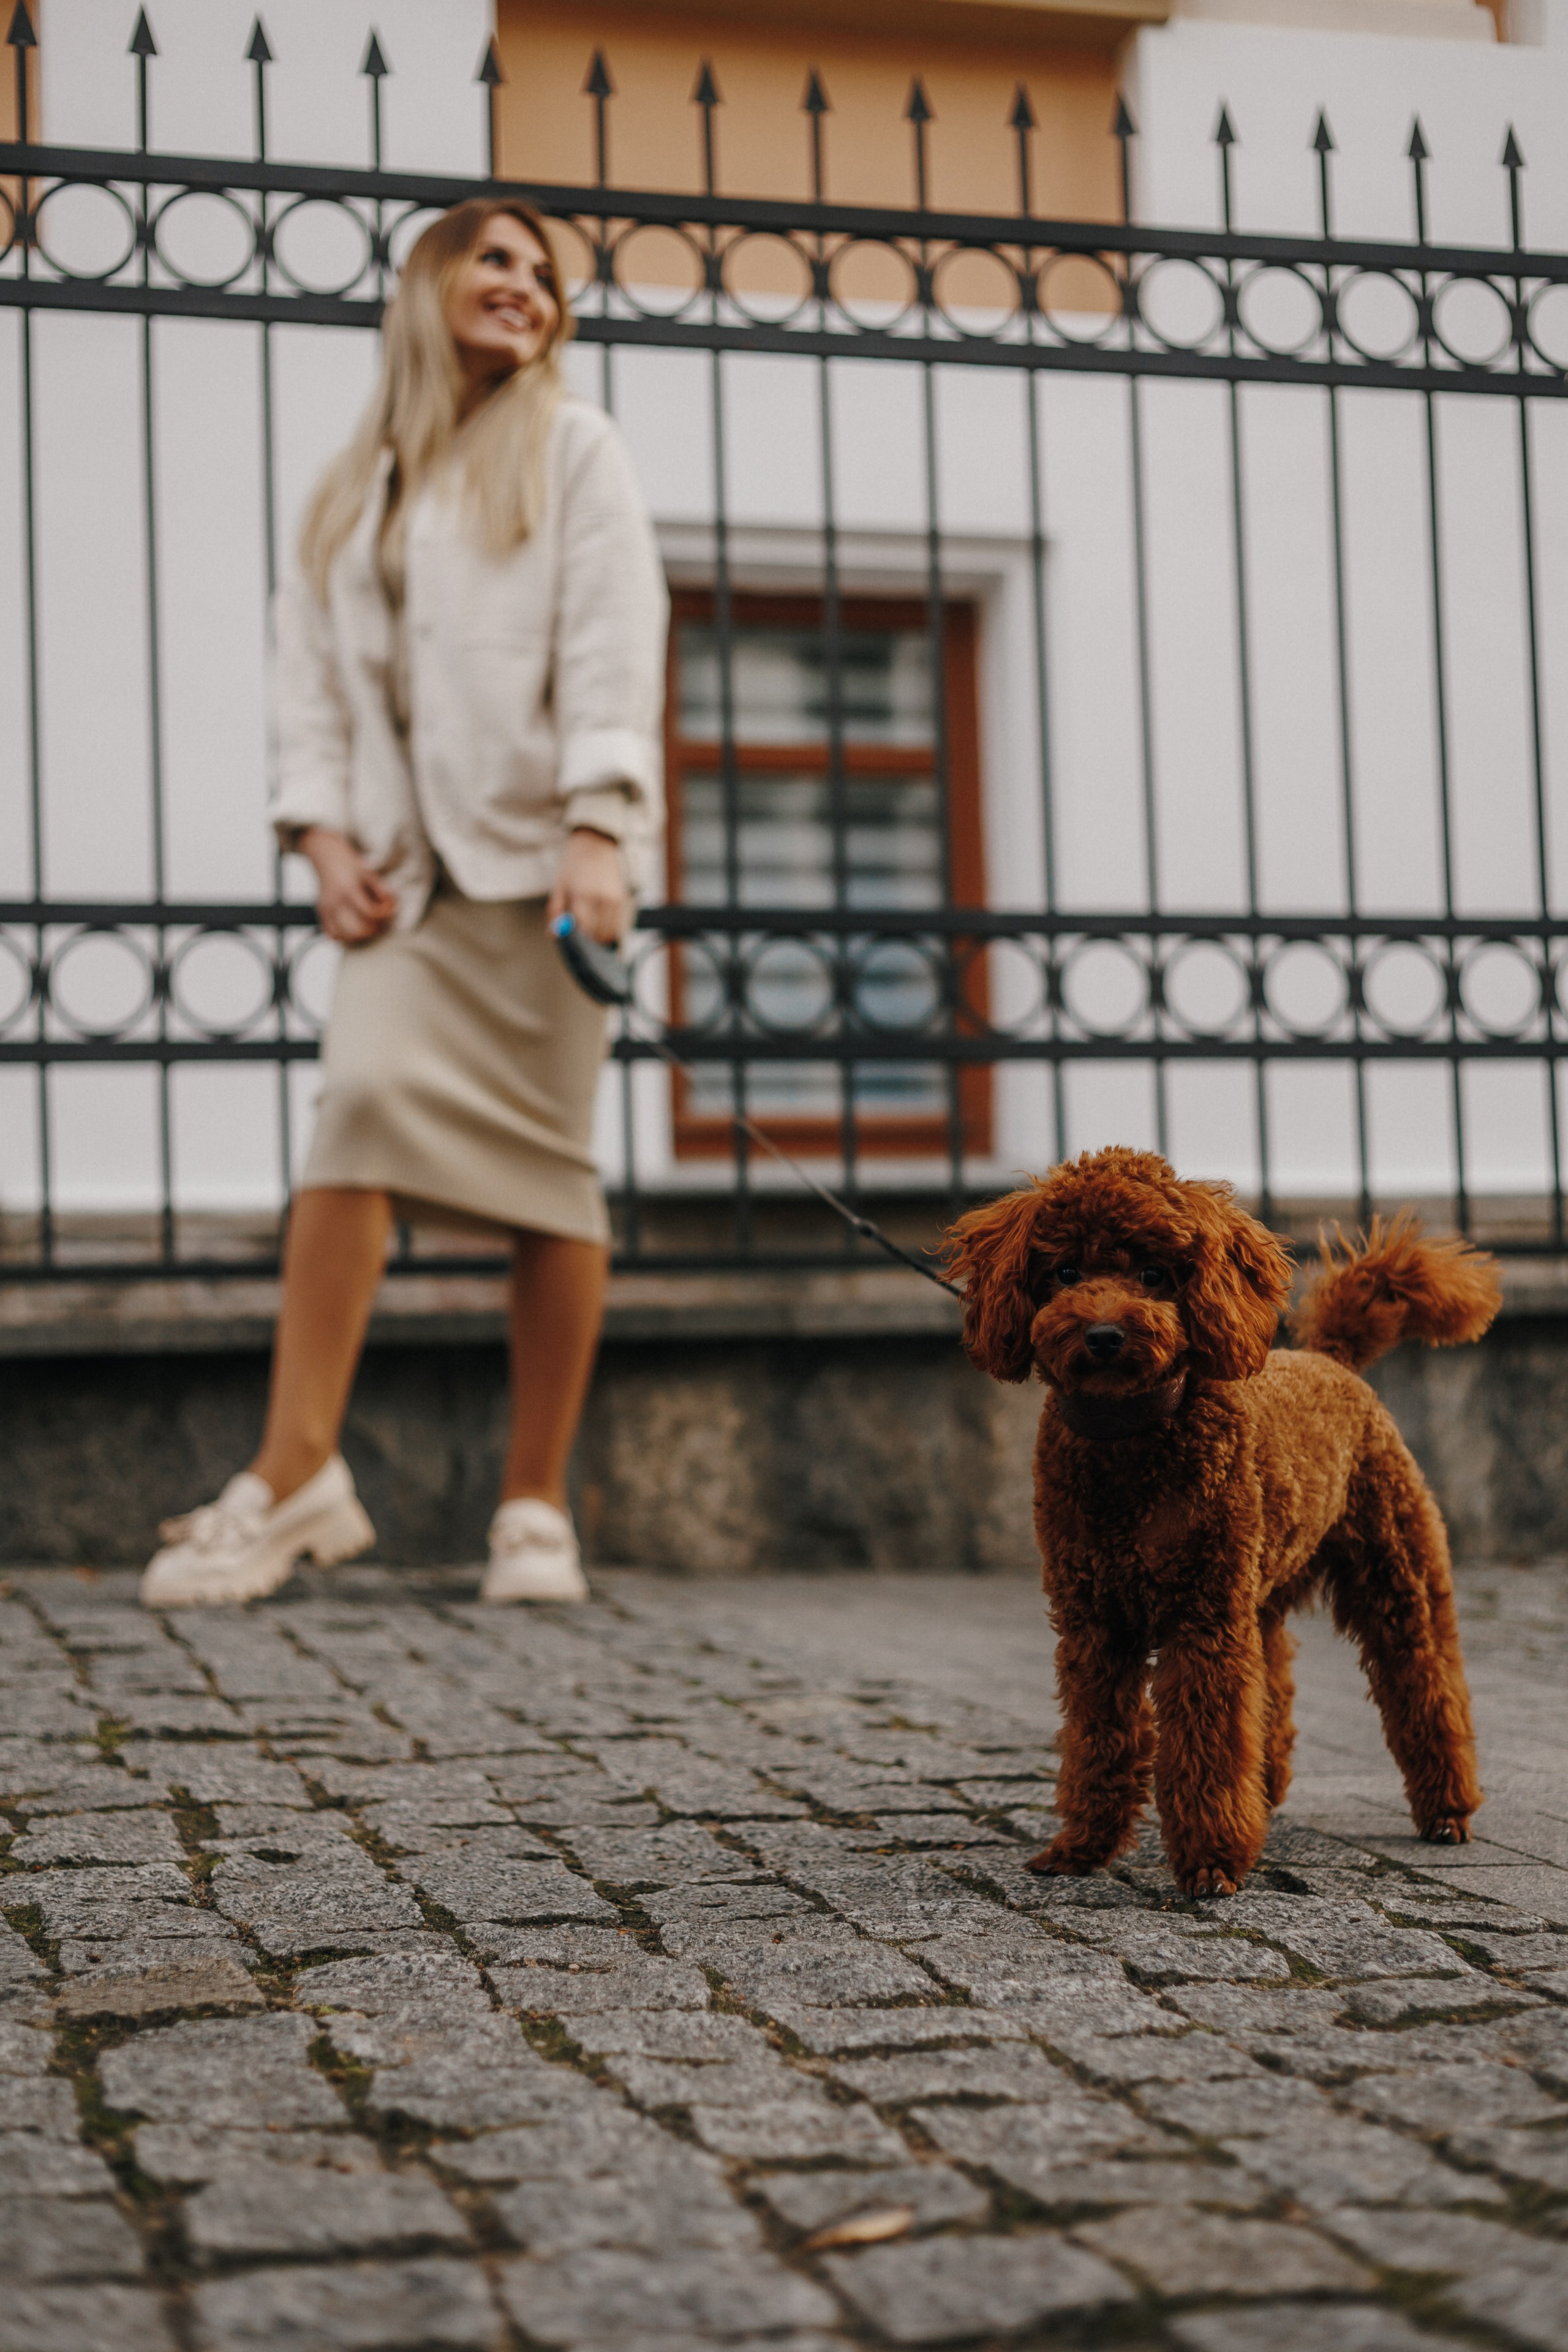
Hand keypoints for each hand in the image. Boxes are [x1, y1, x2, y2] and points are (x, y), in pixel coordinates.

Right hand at [301, 827, 398, 944]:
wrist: (325, 855)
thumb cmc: (350, 865)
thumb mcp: (368, 872)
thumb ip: (381, 889)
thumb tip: (392, 907)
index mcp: (349, 889)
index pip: (370, 912)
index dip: (385, 914)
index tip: (391, 909)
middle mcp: (335, 901)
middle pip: (358, 930)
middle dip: (375, 929)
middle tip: (382, 922)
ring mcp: (326, 909)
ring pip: (345, 937)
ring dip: (361, 937)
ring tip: (370, 927)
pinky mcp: (321, 913)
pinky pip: (332, 935)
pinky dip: (345, 938)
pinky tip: (355, 930)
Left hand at [548, 827, 628, 944]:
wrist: (597, 843)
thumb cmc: (574, 864)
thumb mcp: (560, 885)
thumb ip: (555, 912)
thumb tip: (553, 935)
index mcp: (583, 894)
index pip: (584, 929)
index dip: (578, 940)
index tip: (573, 941)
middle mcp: (603, 898)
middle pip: (599, 935)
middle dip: (589, 941)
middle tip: (582, 937)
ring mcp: (617, 899)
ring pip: (612, 933)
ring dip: (602, 937)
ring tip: (593, 929)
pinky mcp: (626, 899)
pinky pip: (622, 925)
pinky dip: (613, 931)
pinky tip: (604, 924)